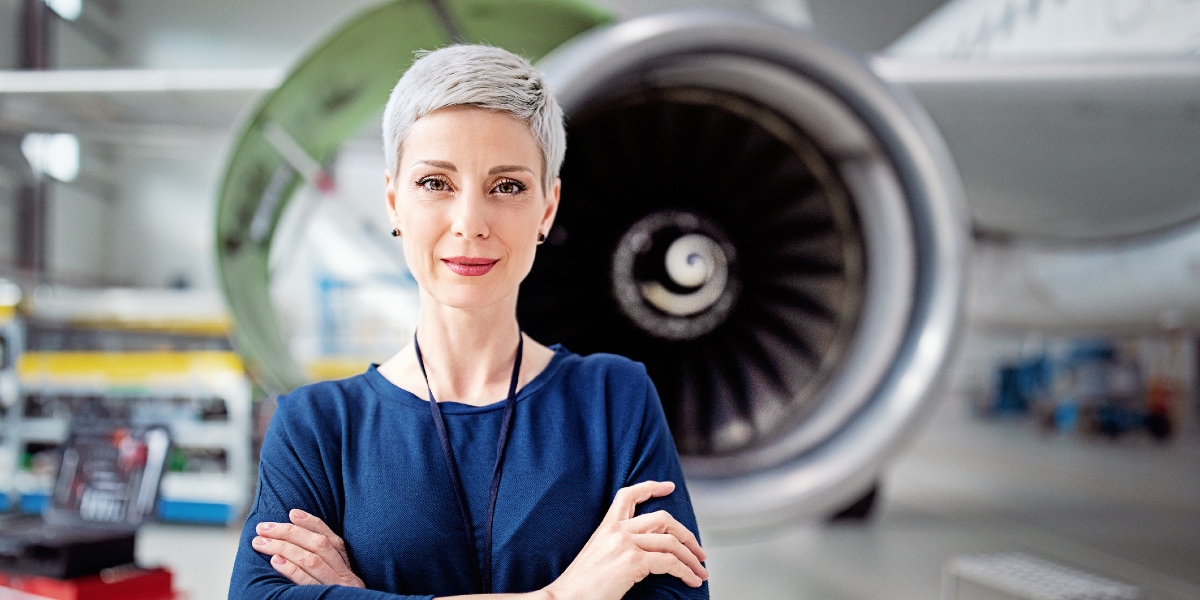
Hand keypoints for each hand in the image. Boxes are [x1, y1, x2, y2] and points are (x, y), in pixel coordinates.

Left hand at [253, 508, 365, 587]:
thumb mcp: (337, 587)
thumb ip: (326, 571)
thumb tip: (295, 551)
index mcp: (349, 571)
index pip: (332, 539)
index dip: (312, 523)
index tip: (292, 512)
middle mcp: (347, 578)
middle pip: (319, 545)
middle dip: (289, 532)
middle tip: (264, 528)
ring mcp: (339, 589)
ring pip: (312, 559)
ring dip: (284, 547)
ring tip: (261, 542)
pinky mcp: (329, 599)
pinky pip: (308, 583)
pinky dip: (292, 570)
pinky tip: (275, 561)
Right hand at [542, 480, 707, 599]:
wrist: (563, 598)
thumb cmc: (580, 585)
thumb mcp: (598, 555)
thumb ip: (617, 546)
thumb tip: (644, 552)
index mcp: (606, 527)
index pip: (629, 495)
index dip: (652, 487)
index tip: (669, 486)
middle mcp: (617, 530)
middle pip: (663, 518)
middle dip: (686, 534)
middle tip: (698, 549)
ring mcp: (625, 544)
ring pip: (671, 542)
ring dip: (692, 557)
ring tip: (701, 571)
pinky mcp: (633, 562)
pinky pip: (670, 563)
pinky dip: (686, 572)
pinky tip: (691, 581)